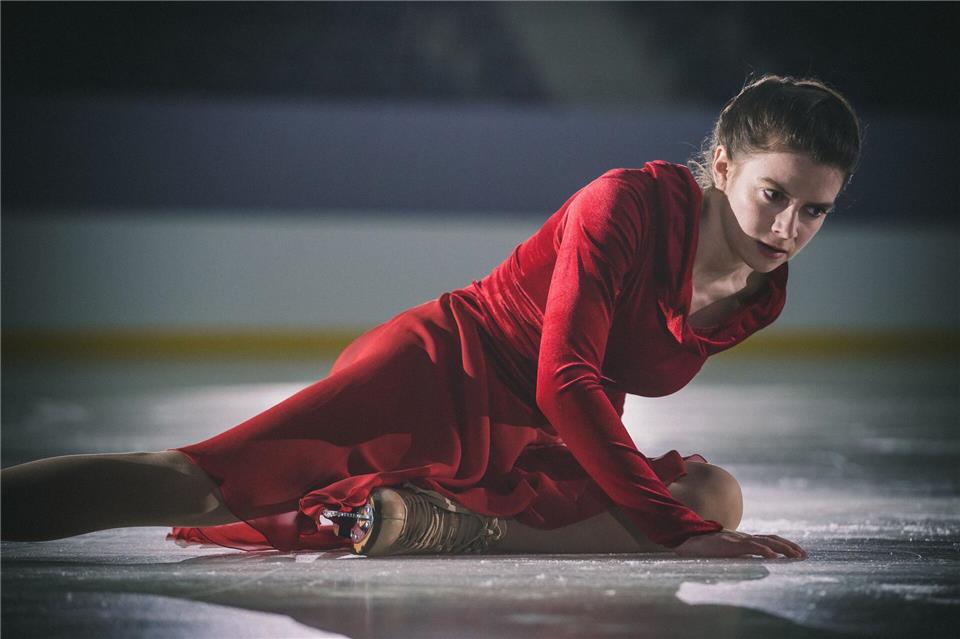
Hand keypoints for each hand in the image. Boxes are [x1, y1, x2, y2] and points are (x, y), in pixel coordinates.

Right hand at [673, 529, 807, 558]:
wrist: (686, 539)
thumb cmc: (703, 546)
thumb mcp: (724, 550)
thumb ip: (737, 553)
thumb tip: (749, 561)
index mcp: (743, 539)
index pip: (768, 538)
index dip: (784, 543)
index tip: (798, 551)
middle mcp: (743, 537)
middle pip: (771, 538)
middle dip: (789, 546)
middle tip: (804, 555)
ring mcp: (737, 540)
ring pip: (765, 542)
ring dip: (783, 548)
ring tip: (796, 555)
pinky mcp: (730, 545)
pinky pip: (750, 547)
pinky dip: (764, 550)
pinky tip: (773, 556)